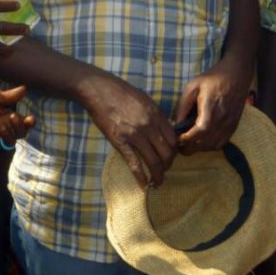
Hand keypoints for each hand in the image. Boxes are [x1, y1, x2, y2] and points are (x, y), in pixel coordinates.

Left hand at [0, 86, 34, 148]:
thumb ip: (9, 96)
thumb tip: (24, 88)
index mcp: (11, 118)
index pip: (25, 123)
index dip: (30, 123)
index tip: (30, 119)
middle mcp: (7, 129)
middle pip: (20, 134)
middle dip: (19, 127)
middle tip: (12, 117)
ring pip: (9, 142)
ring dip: (7, 135)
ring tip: (1, 126)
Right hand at [81, 74, 176, 188]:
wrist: (100, 90)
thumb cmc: (122, 93)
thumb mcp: (145, 100)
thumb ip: (156, 115)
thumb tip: (164, 130)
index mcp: (156, 115)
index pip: (173, 139)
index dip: (175, 151)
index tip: (171, 156)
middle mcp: (149, 126)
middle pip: (167, 152)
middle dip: (168, 165)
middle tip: (165, 170)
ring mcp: (135, 135)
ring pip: (154, 161)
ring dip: (158, 175)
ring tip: (157, 182)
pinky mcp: (120, 142)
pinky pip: (134, 163)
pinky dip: (140, 176)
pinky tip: (143, 184)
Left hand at [173, 59, 248, 153]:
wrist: (236, 76)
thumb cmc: (212, 80)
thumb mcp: (192, 87)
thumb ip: (183, 106)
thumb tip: (176, 124)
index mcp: (211, 106)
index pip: (202, 129)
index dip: (188, 138)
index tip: (178, 138)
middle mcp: (222, 118)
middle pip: (206, 142)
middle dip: (190, 147)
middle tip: (179, 144)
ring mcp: (229, 124)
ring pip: (213, 146)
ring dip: (199, 148)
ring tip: (189, 142)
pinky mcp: (233, 127)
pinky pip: (220, 144)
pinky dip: (209, 146)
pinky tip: (202, 140)